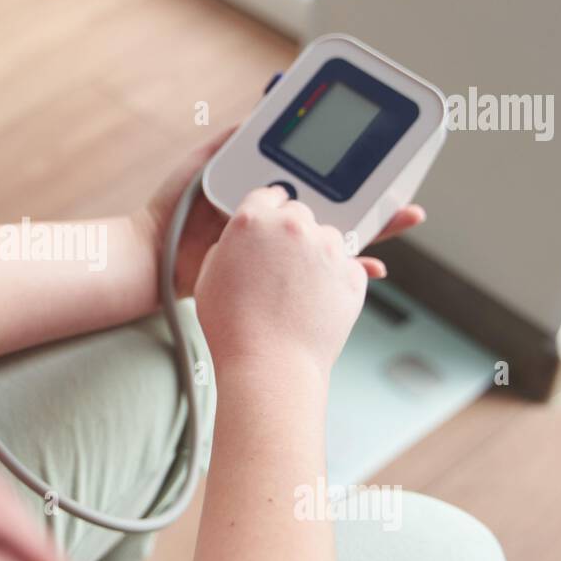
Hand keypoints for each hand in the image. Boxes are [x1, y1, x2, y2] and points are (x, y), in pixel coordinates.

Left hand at [133, 127, 426, 296]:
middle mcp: (278, 223)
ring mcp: (278, 252)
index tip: (381, 161)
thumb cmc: (172, 210)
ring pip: (333, 242)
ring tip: (401, 224)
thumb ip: (235, 139)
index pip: (318, 181)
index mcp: (269, 195)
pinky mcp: (273, 276)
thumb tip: (266, 109)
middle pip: (336, 211)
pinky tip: (368, 268)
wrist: (152, 256)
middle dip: (376, 206)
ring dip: (371, 236)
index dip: (349, 173)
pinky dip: (344, 272)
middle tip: (408, 201)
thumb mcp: (205, 162)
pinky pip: (314, 274)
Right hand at [194, 185, 366, 374]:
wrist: (269, 365)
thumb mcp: (209, 278)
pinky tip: (317, 301)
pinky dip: (337, 278)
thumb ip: (227, 247)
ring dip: (316, 253)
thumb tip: (242, 243)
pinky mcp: (351, 272)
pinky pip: (348, 264)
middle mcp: (291, 227)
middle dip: (292, 232)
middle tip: (282, 263)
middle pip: (298, 212)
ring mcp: (325, 248)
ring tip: (299, 291)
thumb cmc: (233, 328)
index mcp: (250, 221)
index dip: (268, 207)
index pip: (265, 195)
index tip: (273, 217)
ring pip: (327, 236)